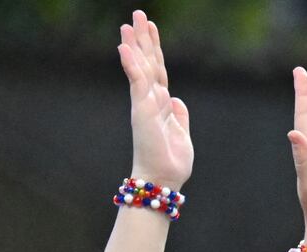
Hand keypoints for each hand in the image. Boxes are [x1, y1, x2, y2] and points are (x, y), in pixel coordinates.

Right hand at [118, 11, 192, 190]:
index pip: (157, 70)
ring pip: (141, 68)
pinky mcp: (142, 111)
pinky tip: (125, 48)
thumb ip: (179, 116)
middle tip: (138, 14)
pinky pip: (137, 83)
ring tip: (129, 24)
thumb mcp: (181, 134)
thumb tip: (176, 100)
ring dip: (135, 46)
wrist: (163, 180)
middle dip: (143, 39)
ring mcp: (144, 104)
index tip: (152, 28)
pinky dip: (132, 65)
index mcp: (160, 105)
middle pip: (148, 63)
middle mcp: (150, 101)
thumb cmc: (171, 162)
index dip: (155, 49)